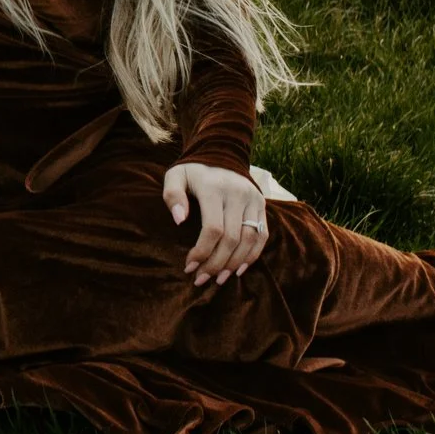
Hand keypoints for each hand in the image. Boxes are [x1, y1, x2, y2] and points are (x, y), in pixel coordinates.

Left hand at [162, 162, 270, 285]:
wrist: (221, 154)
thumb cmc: (193, 172)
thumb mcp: (175, 176)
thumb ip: (172, 195)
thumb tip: (179, 220)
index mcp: (214, 188)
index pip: (213, 229)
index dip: (202, 252)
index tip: (189, 266)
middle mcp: (237, 194)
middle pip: (232, 238)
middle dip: (216, 263)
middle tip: (201, 279)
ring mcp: (253, 200)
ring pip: (250, 240)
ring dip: (235, 264)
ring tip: (219, 279)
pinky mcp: (261, 205)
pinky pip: (262, 235)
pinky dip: (252, 255)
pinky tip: (238, 269)